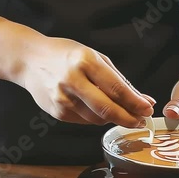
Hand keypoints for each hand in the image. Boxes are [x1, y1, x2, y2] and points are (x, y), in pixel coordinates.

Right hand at [19, 37, 154, 127]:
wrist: (29, 61)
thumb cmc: (65, 56)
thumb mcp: (94, 57)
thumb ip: (118, 80)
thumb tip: (142, 100)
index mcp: (85, 62)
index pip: (116, 88)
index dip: (135, 103)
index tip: (148, 109)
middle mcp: (72, 81)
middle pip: (107, 109)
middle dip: (128, 118)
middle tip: (141, 121)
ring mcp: (62, 99)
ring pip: (97, 119)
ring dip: (113, 119)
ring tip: (122, 113)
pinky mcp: (57, 112)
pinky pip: (85, 121)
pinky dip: (96, 117)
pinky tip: (97, 109)